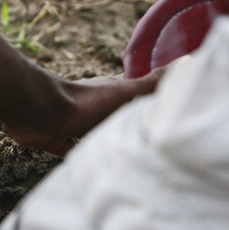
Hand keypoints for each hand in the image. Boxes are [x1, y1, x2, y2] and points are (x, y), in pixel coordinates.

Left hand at [5, 68, 165, 155]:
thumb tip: (189, 62)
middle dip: (131, 125)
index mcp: (111, 92)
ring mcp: (74, 123)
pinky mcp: (56, 138)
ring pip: (96, 133)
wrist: (39, 112)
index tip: (167, 109)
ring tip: (126, 158)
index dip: (150, 98)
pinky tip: (89, 168)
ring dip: (108, 141)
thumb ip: (153, 83)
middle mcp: (94, 106)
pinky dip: (81, 156)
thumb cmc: (84, 100)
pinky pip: (72, 149)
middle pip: (117, 115)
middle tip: (150, 142)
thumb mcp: (125, 91)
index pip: (136, 92)